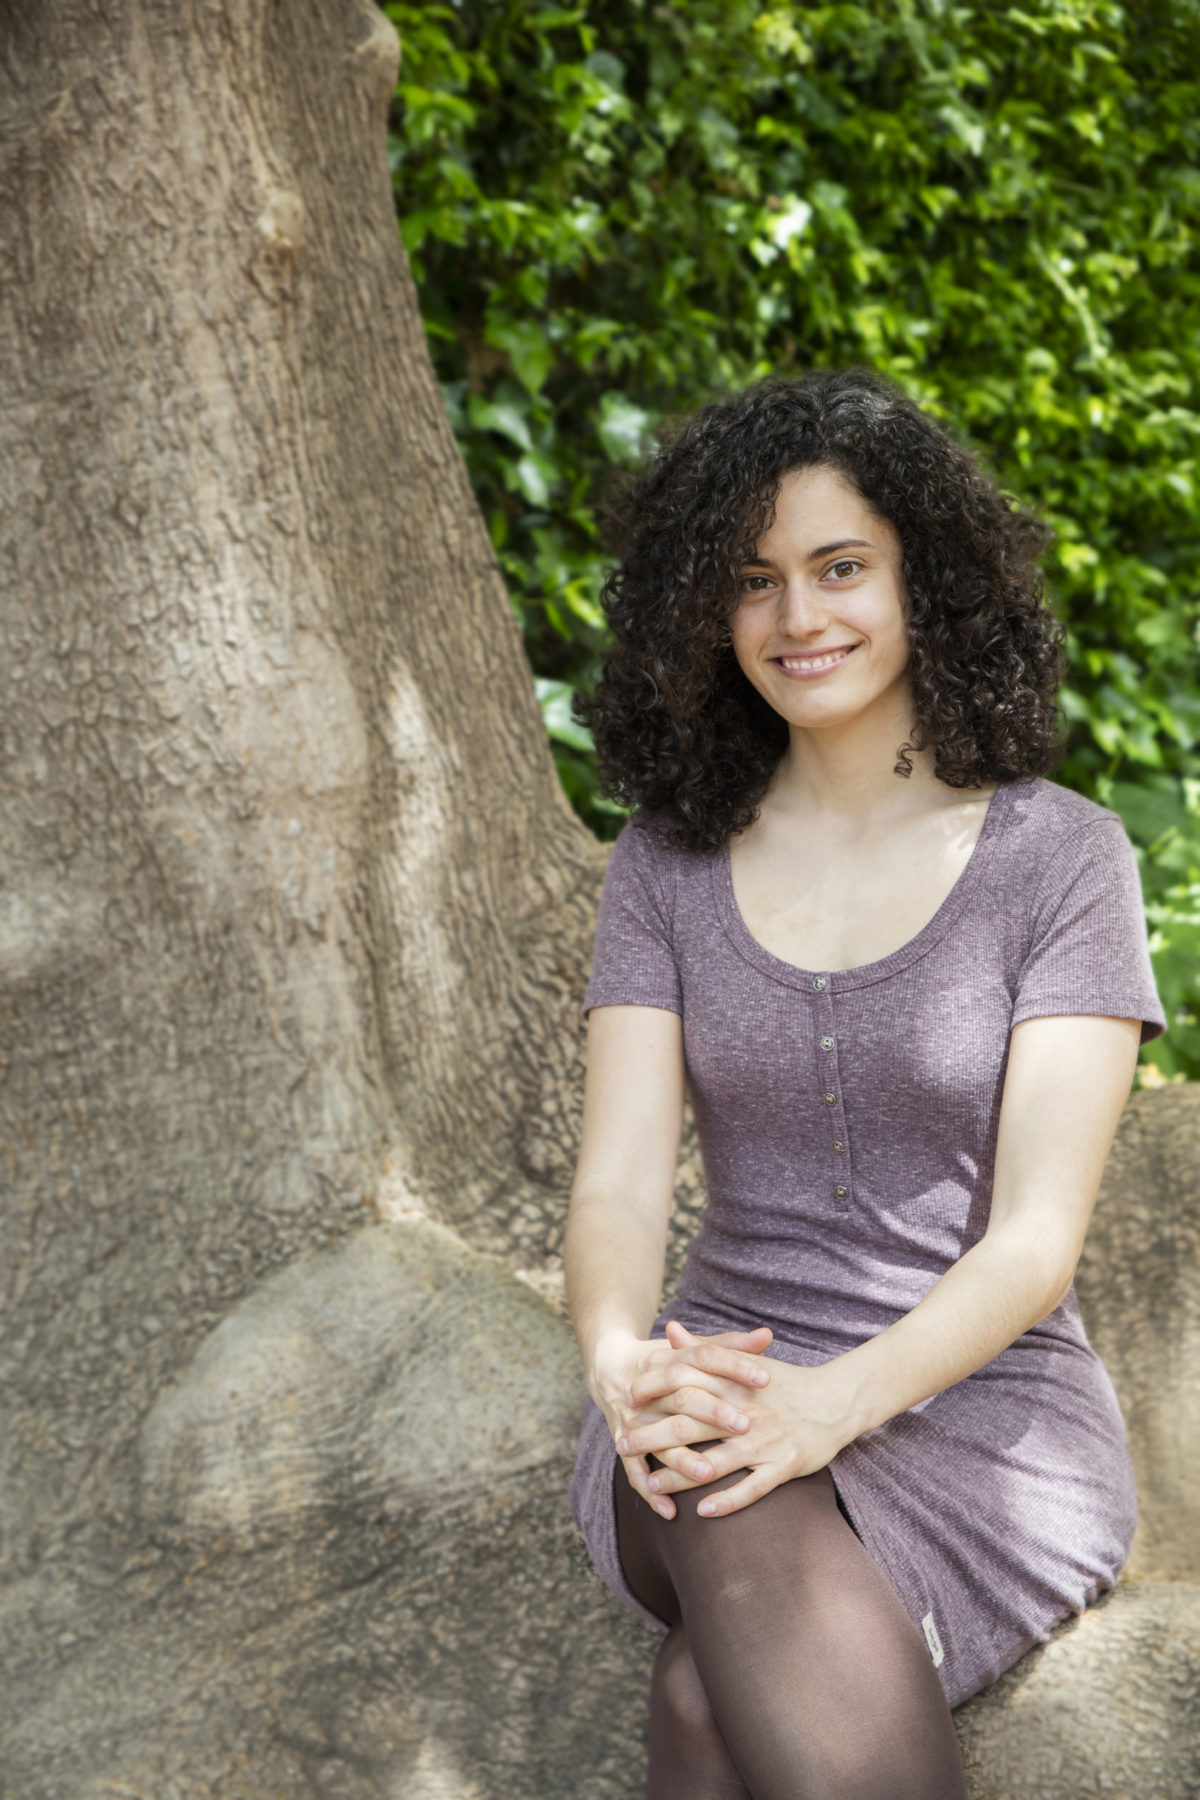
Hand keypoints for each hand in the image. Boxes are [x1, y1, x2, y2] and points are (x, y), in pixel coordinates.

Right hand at [589, 1321, 774, 1519]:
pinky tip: (670, 1511)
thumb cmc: (666, 1361)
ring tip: (708, 1472)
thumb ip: (730, 1345)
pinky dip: (650, 1491)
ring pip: (658, 1438)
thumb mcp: (691, 1350)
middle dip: (713, 1412)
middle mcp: (649, 1388)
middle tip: (744, 1425)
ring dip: (682, 1458)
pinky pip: (634, 1470)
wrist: (609, 1368)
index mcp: (669, 1358)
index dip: (734, 1366)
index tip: (765, 1379)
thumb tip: (767, 1336)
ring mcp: (634, 1417)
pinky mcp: (622, 1440)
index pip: (703, 1357)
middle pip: (683, 1397)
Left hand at [621, 1320, 861, 1517]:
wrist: (837, 1400)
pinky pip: (753, 1488)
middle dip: (653, 1437)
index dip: (654, 1393)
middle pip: (691, 1426)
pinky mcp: (786, 1466)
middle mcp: (747, 1413)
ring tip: (650, 1484)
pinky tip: (703, 1512)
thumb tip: (671, 1330)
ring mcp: (766, 1441)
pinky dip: (728, 1500)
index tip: (626, 1400)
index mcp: (736, 1386)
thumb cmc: (786, 1382)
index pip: (687, 1385)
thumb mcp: (745, 1362)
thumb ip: (705, 1349)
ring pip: (715, 1462)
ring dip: (680, 1476)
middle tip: (622, 1444)